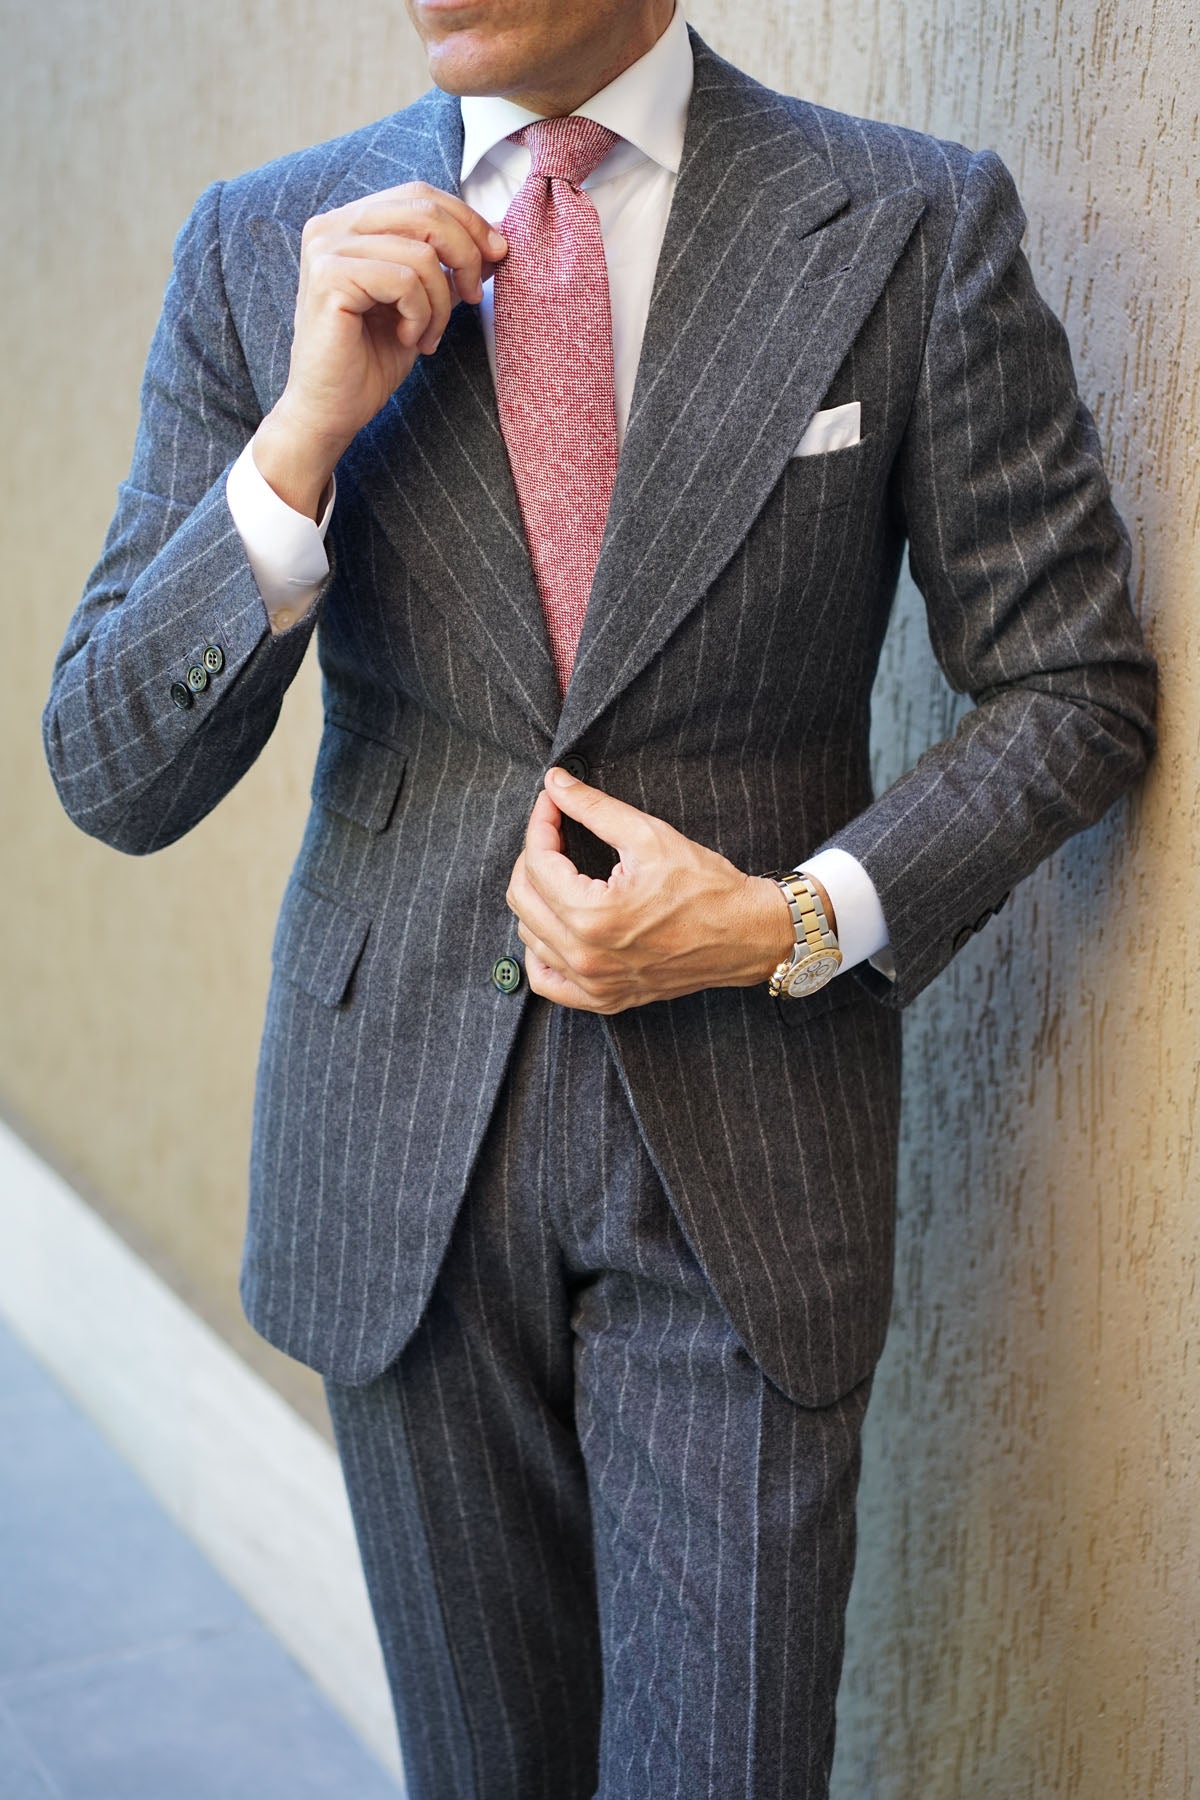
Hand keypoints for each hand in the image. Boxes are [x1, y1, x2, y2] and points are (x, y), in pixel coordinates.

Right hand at [252, 184, 506, 517]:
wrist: (331, 411)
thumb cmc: (370, 360)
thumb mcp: (420, 303)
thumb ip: (445, 266)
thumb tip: (493, 238)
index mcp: (349, 223)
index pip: (419, 195)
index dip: (466, 219)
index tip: (497, 254)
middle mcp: (331, 226)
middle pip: (424, 210)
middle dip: (466, 253)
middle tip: (473, 297)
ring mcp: (326, 249)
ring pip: (421, 252)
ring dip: (440, 302)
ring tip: (427, 335)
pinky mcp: (329, 278)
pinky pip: (405, 280)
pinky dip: (420, 315)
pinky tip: (407, 339)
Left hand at [505, 767, 801, 1012]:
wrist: (744, 934)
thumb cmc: (705, 886)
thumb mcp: (648, 836)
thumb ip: (593, 807)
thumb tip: (555, 783)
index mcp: (594, 916)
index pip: (538, 861)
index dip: (541, 822)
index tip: (552, 802)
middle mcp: (586, 956)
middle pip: (523, 897)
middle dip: (534, 855)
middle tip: (556, 832)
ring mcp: (593, 983)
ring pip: (529, 935)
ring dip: (536, 897)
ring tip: (561, 872)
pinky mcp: (603, 998)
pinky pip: (546, 980)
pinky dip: (540, 951)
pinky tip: (555, 925)